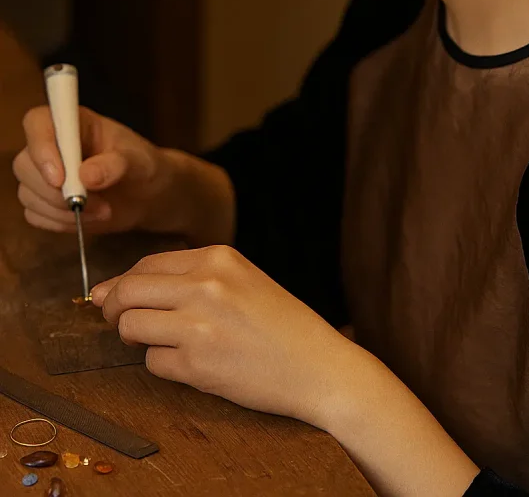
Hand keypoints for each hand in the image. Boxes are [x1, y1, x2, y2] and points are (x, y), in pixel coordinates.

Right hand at [13, 105, 233, 242]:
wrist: (148, 195)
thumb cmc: (144, 166)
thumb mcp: (138, 161)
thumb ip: (116, 164)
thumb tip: (87, 176)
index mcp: (73, 122)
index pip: (37, 122)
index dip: (41, 148)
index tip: (60, 178)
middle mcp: (53, 146)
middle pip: (25, 164)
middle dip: (53, 191)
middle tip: (89, 203)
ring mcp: (45, 174)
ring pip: (28, 193)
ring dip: (61, 211)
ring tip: (103, 211)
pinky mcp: (45, 201)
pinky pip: (36, 215)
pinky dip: (60, 223)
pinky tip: (89, 219)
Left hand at [91, 245, 357, 425]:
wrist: (318, 365)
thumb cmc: (281, 324)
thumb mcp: (241, 280)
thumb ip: (190, 278)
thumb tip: (114, 289)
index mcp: (217, 257)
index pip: (146, 263)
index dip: (124, 283)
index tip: (117, 298)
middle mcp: (205, 285)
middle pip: (128, 291)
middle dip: (113, 309)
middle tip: (119, 323)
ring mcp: (198, 325)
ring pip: (130, 326)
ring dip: (136, 339)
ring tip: (162, 343)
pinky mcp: (196, 365)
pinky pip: (153, 362)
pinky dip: (163, 365)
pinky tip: (191, 364)